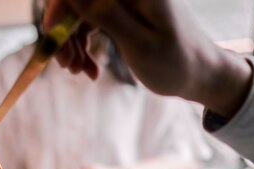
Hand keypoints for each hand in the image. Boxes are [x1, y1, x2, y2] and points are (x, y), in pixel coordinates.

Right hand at [44, 0, 252, 116]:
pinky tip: (89, 70)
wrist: (201, 75)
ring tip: (79, 71)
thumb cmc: (177, 63)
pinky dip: (84, 47)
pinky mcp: (122, 12)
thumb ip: (105, 14)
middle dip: (63, 31)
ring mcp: (124, 0)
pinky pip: (90, 23)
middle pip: (76, 0)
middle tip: (66, 65)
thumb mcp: (139, 44)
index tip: (52, 40)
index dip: (59, 9)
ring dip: (72, 44)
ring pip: (79, 13)